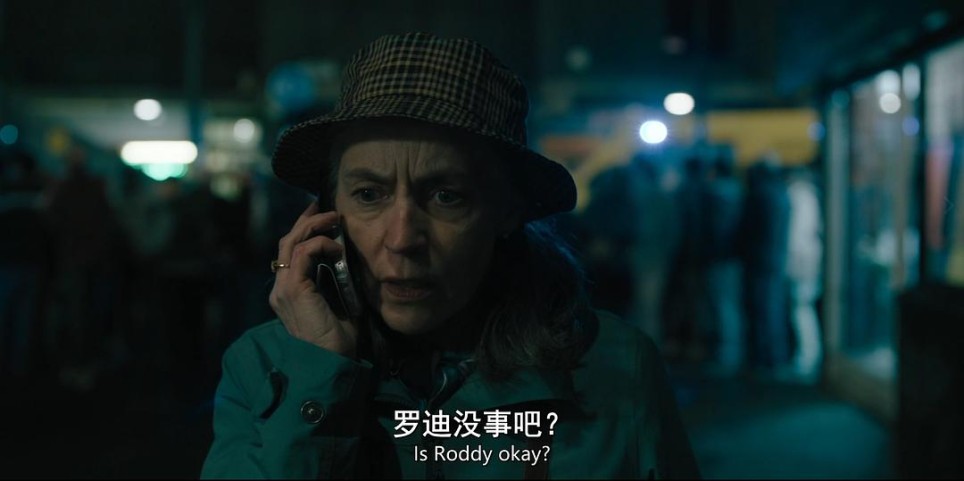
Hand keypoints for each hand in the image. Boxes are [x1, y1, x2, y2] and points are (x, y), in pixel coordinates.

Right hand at [269, 202, 357, 357]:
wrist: (331, 364)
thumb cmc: (338, 341)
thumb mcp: (338, 304)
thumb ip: (335, 283)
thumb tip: (347, 260)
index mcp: (288, 293)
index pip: (289, 254)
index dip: (303, 232)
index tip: (322, 217)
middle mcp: (280, 289)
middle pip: (286, 243)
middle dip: (306, 221)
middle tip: (326, 208)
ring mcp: (283, 289)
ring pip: (291, 243)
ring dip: (314, 226)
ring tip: (334, 218)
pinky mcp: (294, 290)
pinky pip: (303, 253)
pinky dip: (320, 244)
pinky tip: (337, 248)